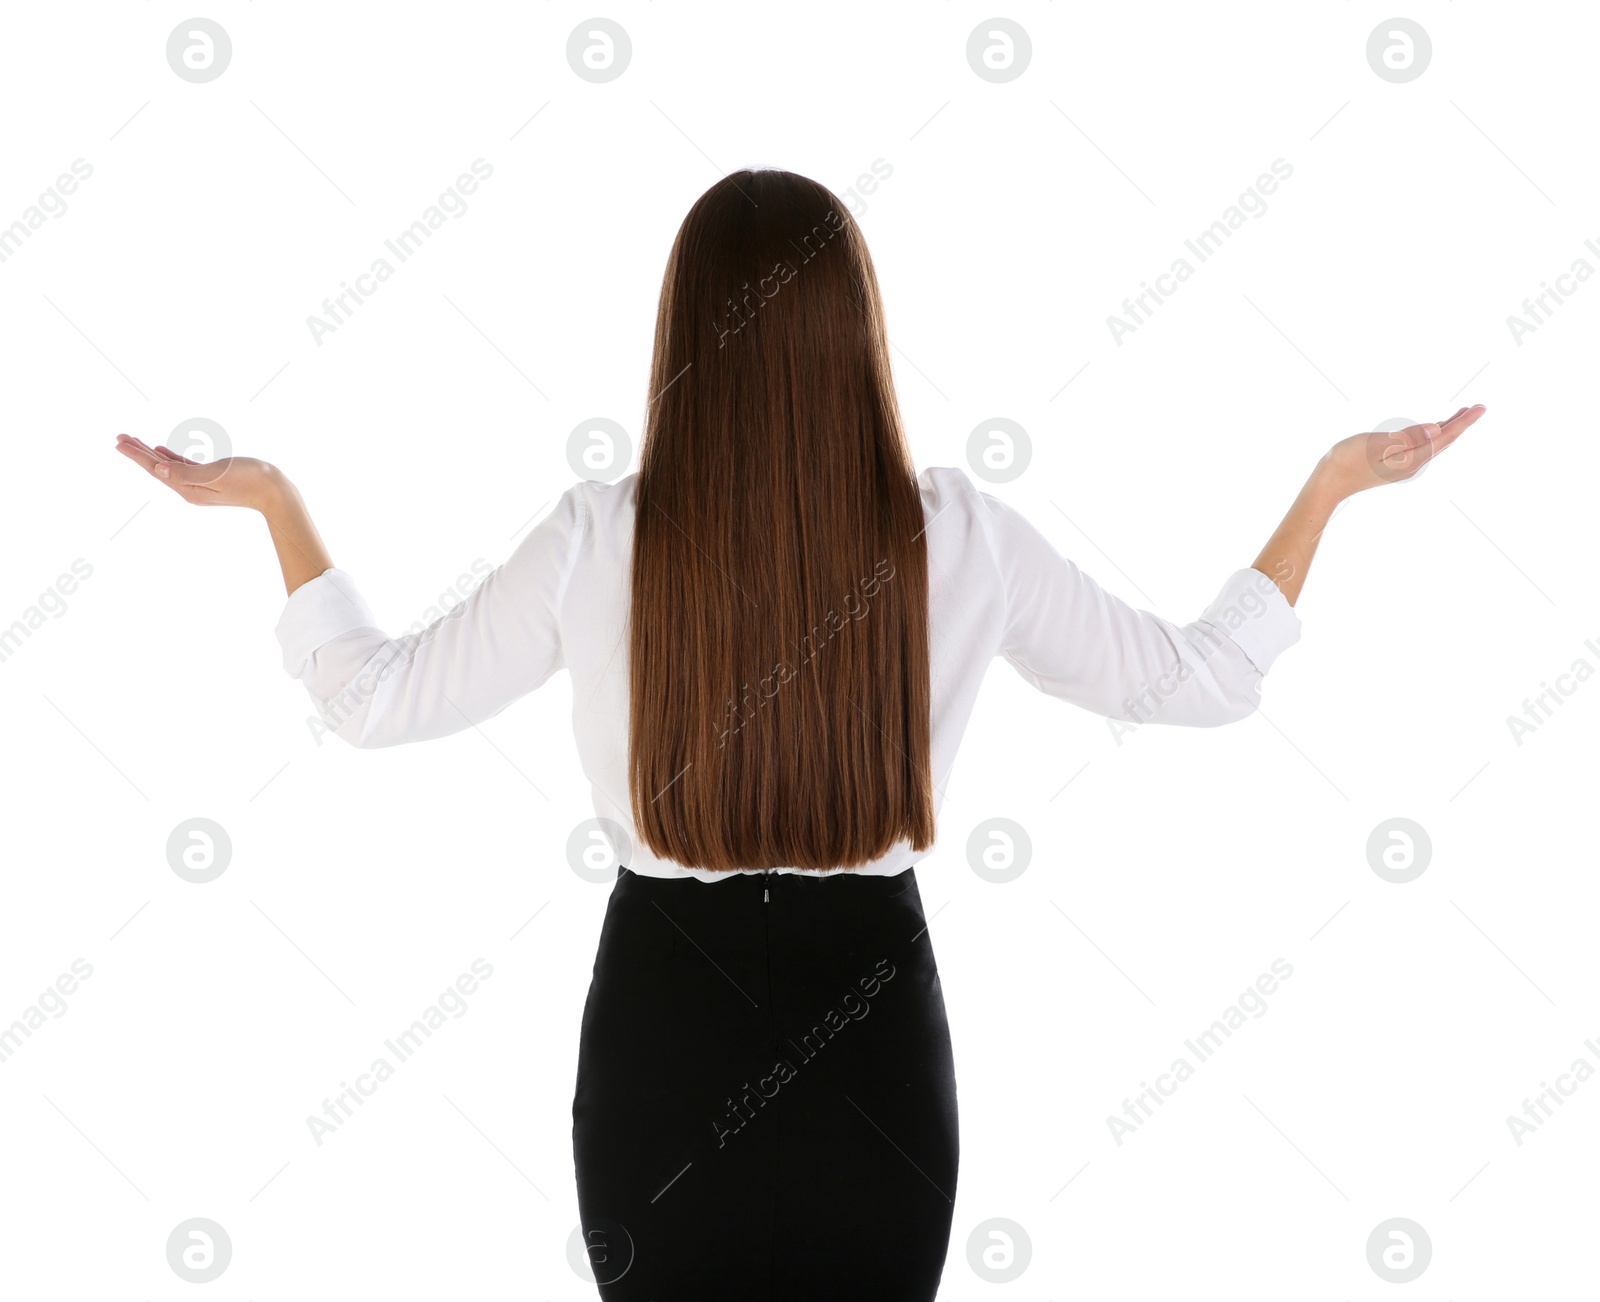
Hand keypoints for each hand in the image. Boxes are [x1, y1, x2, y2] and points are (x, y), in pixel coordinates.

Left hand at [114, 434, 286, 510]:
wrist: (276, 492)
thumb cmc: (250, 480)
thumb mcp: (216, 475)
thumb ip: (186, 473)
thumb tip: (158, 470)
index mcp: (189, 489)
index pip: (157, 469)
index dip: (137, 455)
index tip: (119, 441)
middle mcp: (191, 489)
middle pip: (158, 468)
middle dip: (138, 452)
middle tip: (120, 437)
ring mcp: (201, 485)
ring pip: (168, 466)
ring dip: (150, 454)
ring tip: (133, 441)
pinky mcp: (211, 479)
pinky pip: (183, 467)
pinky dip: (169, 458)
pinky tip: (162, 451)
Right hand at [1318, 404, 1485, 497]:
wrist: (1329, 483)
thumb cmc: (1347, 460)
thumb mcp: (1376, 444)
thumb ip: (1406, 436)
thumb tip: (1435, 428)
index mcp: (1412, 458)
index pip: (1444, 436)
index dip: (1464, 422)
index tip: (1481, 408)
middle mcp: (1413, 464)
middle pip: (1443, 441)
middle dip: (1461, 424)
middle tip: (1478, 408)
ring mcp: (1404, 466)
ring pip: (1434, 444)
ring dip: (1448, 429)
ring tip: (1460, 415)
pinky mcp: (1394, 465)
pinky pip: (1422, 447)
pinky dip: (1433, 435)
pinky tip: (1431, 430)